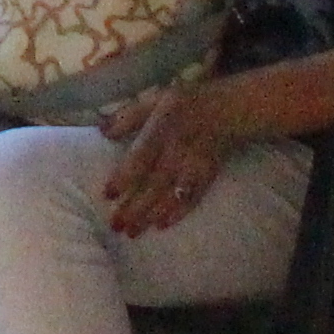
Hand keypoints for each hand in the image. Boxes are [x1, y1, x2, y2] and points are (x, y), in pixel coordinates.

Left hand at [101, 84, 231, 236]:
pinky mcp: (207, 176)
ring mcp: (193, 166)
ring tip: (133, 233)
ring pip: (171, 195)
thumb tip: (102, 132)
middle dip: (134, 207)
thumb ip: (128, 116)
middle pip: (153, 183)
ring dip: (151, 215)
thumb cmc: (186, 102)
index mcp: (160, 130)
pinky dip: (178, 212)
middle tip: (116, 226)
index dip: (124, 177)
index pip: (140, 158)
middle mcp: (177, 152)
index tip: (108, 196)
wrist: (230, 109)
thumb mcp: (154, 99)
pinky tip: (162, 226)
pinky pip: (192, 198)